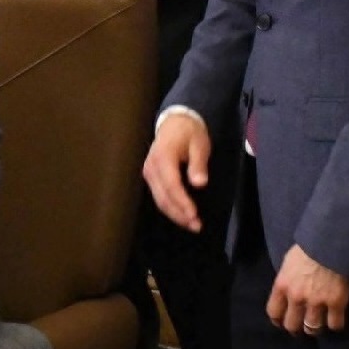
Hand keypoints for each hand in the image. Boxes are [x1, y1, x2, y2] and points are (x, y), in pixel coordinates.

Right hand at [142, 111, 211, 232]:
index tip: (194, 214)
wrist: (174, 122)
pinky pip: (159, 196)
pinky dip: (171, 208)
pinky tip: (183, 215)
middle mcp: (151, 167)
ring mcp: (149, 173)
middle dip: (179, 214)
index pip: (171, 184)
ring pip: (159, 199)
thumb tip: (199, 184)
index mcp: (163, 157)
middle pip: (163, 196)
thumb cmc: (189, 133)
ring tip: (192, 225)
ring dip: (175, 214)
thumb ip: (198, 164)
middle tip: (196, 226)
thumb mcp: (199, 144)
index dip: (182, 201)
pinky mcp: (151, 177)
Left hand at [266, 244, 348, 336]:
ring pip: (313, 328)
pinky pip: (335, 324)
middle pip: (292, 325)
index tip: (283, 322)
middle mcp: (296, 297)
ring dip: (315, 328)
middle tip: (302, 327)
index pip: (274, 312)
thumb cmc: (309, 248)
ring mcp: (317, 302)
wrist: (331, 243)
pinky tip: (336, 319)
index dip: (278, 321)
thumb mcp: (288, 263)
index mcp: (281, 286)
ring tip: (319, 325)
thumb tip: (287, 291)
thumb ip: (286, 280)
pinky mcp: (337, 303)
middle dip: (297, 329)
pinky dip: (336, 324)